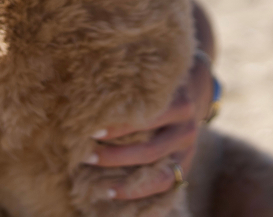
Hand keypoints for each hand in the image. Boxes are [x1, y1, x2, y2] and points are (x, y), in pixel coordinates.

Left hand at [83, 51, 213, 201]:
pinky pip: (168, 187)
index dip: (118, 128)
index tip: (91, 132)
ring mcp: (188, 150)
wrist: (191, 86)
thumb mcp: (148, 76)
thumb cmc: (155, 79)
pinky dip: (144, 195)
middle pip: (149, 151)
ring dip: (130, 184)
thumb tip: (81, 90)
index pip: (146, 120)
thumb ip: (128, 85)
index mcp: (178, 103)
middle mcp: (186, 128)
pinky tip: (119, 196)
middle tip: (86, 156)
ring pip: (161, 176)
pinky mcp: (186, 165)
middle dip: (115, 157)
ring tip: (102, 187)